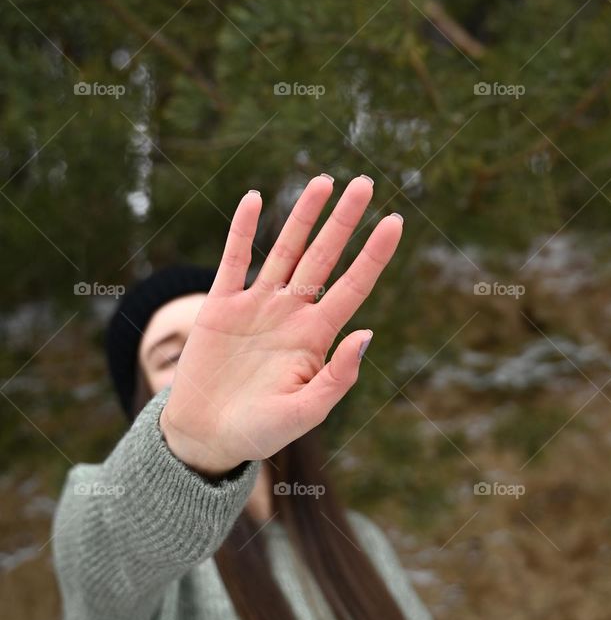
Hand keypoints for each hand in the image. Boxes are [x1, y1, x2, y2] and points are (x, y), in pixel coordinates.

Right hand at [159, 174, 402, 474]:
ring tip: (323, 181)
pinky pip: (235, 260)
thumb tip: (367, 333)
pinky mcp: (221, 306)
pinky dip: (243, 229)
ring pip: (285, 250)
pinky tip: (255, 198)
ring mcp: (257, 306)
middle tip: (365, 182)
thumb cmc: (260, 431)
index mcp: (316, 337)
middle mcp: (291, 313)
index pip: (353, 285)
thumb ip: (337, 377)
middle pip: (323, 256)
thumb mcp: (304, 413)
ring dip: (303, 215)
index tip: (396, 222)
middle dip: (343, 220)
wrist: (205, 438)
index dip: (374, 255)